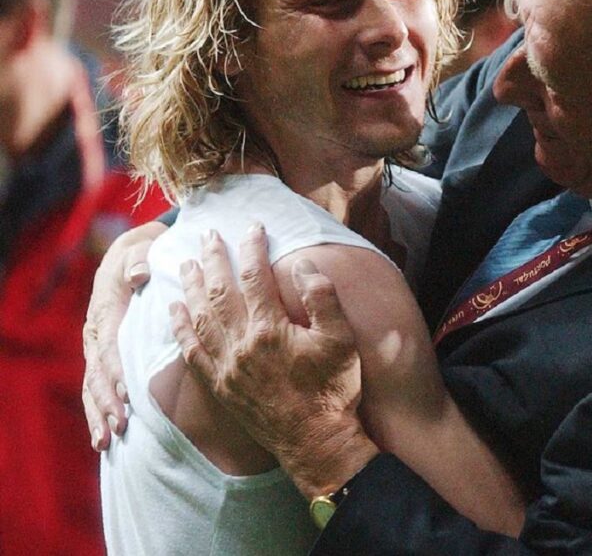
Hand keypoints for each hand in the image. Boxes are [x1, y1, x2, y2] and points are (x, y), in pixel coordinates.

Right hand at [82, 220, 165, 450]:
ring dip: (99, 415)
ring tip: (106, 442)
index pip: (110, 346)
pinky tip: (104, 438)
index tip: (126, 393)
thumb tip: (139, 274)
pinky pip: (97, 389)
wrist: (132, 255)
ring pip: (92, 387)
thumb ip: (139, 259)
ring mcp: (97, 348)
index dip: (116, 370)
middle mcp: (96, 334)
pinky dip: (99, 413)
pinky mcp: (103, 358)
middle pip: (97, 374)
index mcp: (105, 311)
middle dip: (106, 402)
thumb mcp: (139, 249)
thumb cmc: (140, 254)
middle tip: (119, 426)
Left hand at [170, 224, 377, 497]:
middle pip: (220, 290)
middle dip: (213, 258)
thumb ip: (322, 299)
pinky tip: (174, 309)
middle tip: (207, 234)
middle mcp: (241, 344)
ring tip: (186, 262)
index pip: (255, 276)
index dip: (253, 247)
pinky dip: (180, 327)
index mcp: (270, 328)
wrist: (316, 441)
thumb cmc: (334, 389)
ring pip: (200, 317)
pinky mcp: (219, 385)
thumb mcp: (342, 340)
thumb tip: (303, 265)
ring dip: (192, 286)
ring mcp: (226, 366)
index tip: (253, 226)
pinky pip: (191, 351)